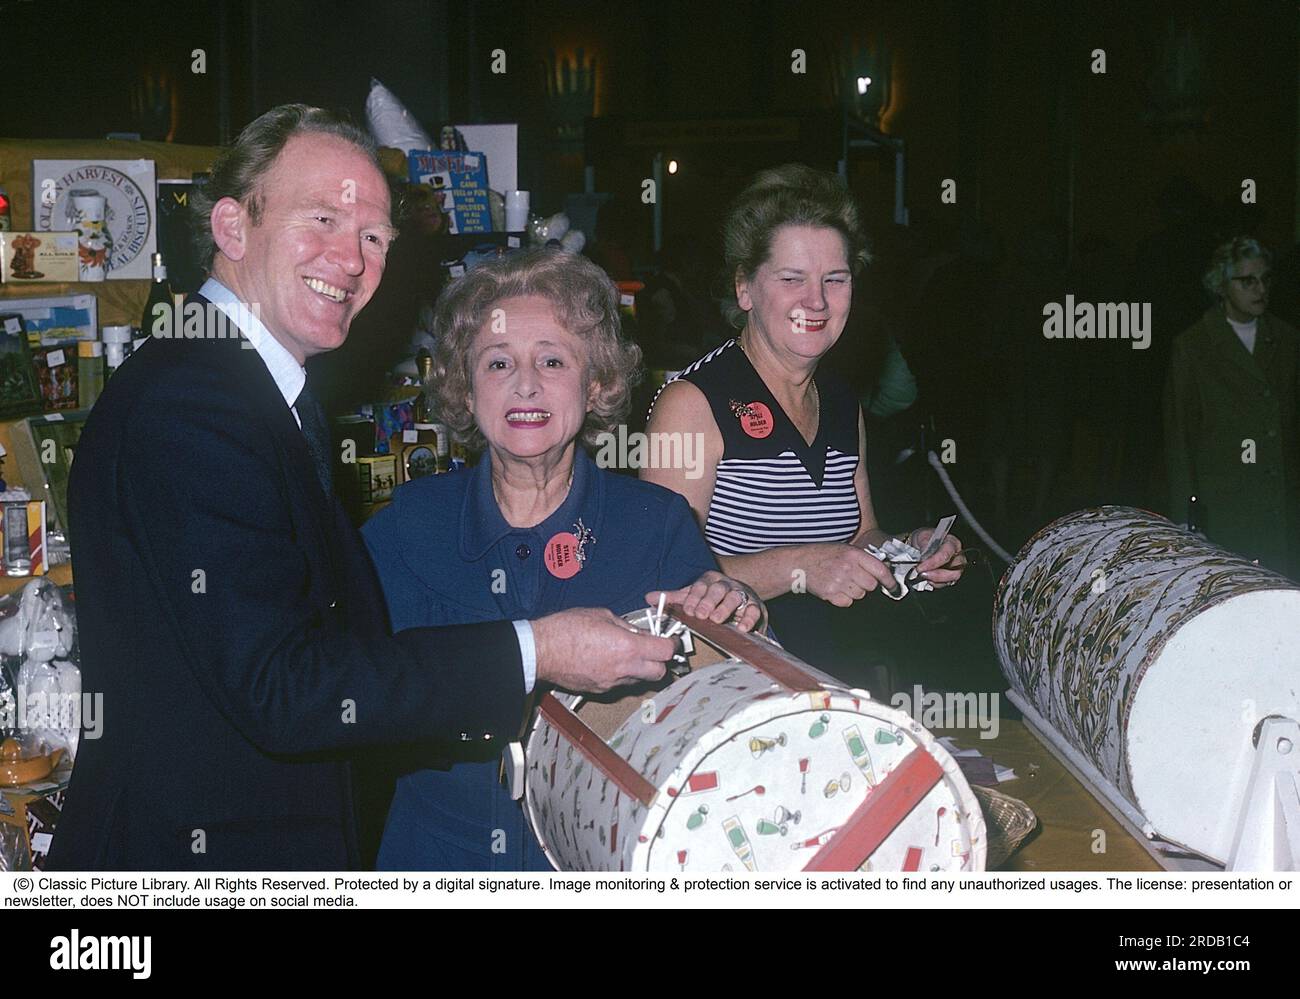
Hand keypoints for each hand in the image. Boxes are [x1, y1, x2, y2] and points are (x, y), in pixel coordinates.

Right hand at [531, 607, 673, 693]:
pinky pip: (620, 684)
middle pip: (659, 673)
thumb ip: (626, 626)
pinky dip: (621, 674)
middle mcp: (623, 669)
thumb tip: (639, 633)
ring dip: (640, 668)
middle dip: (660, 661)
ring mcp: (612, 683)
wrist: (541, 651)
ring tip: (625, 653)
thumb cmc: (566, 628)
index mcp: (627, 647)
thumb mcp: (602, 615)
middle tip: (652, 649)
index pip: (665, 653)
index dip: (671, 645)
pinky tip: (607, 661)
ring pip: (639, 680)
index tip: (668, 640)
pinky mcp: (600, 690)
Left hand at [646, 571, 763, 631]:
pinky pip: (754, 610)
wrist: (742, 593)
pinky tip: (741, 628)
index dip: (694, 598)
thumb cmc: (712, 597)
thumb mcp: (693, 595)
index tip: (688, 610)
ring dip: (726, 609)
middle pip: (717, 589)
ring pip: (735, 597)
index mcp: (709, 581)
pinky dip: (748, 618)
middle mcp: (726, 585)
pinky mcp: (755, 606)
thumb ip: (674, 598)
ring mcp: (741, 595)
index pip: (700, 586)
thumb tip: (649, 598)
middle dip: (708, 602)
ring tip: (717, 620)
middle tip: (702, 615)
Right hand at [801, 543, 898, 606]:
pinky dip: (843, 599)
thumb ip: (863, 559)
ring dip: (854, 591)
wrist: (800, 563)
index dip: (889, 581)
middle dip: (867, 584)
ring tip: (842, 581)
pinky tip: (835, 588)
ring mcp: (839, 581)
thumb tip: (883, 570)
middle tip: (856, 578)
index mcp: (853, 554)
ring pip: (860, 595)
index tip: (893, 586)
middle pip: (871, 586)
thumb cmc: (823, 555)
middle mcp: (847, 567)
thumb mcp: (845, 549)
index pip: (880, 570)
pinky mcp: (831, 593)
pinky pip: (847, 602)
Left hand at [909, 529, 965, 587]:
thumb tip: (924, 557)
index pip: (945, 555)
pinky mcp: (949, 576)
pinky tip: (927, 579)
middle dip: (938, 575)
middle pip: (955, 571)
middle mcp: (957, 556)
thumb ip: (924, 545)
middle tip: (923, 574)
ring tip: (923, 576)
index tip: (921, 567)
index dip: (933, 563)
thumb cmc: (925, 539)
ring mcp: (955, 567)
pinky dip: (936, 584)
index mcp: (952, 543)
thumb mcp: (922, 536)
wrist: (922, 544)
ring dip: (936, 581)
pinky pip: (946, 584)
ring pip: (951, 580)